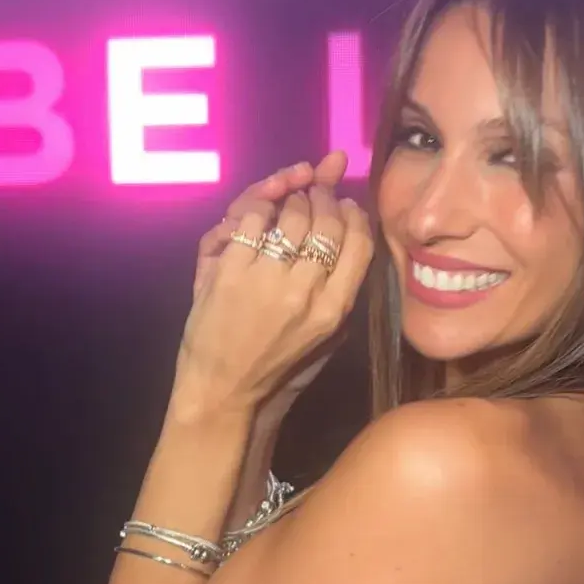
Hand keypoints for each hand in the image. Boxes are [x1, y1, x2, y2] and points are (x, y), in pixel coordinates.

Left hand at [171, 154, 373, 425]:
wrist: (224, 392)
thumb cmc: (275, 367)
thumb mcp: (325, 337)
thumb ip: (340, 288)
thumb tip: (348, 225)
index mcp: (334, 309)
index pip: (360, 243)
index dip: (354, 214)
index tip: (345, 203)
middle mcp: (306, 292)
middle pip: (327, 222)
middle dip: (323, 197)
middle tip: (315, 191)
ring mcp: (266, 280)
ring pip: (292, 215)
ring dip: (292, 197)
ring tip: (289, 196)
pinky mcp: (229, 273)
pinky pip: (251, 221)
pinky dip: (257, 206)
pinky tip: (260, 210)